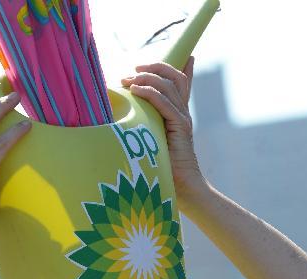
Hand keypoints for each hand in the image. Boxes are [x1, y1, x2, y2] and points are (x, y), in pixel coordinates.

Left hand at [121, 58, 202, 198]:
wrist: (183, 190)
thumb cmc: (163, 173)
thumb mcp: (150, 147)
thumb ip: (143, 132)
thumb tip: (123, 126)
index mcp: (178, 117)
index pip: (182, 84)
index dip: (178, 67)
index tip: (157, 61)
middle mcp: (183, 114)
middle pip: (175, 77)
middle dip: (154, 68)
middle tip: (133, 70)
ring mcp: (183, 120)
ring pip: (169, 86)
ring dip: (147, 78)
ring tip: (129, 80)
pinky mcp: (180, 128)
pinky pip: (165, 103)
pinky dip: (150, 93)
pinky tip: (136, 91)